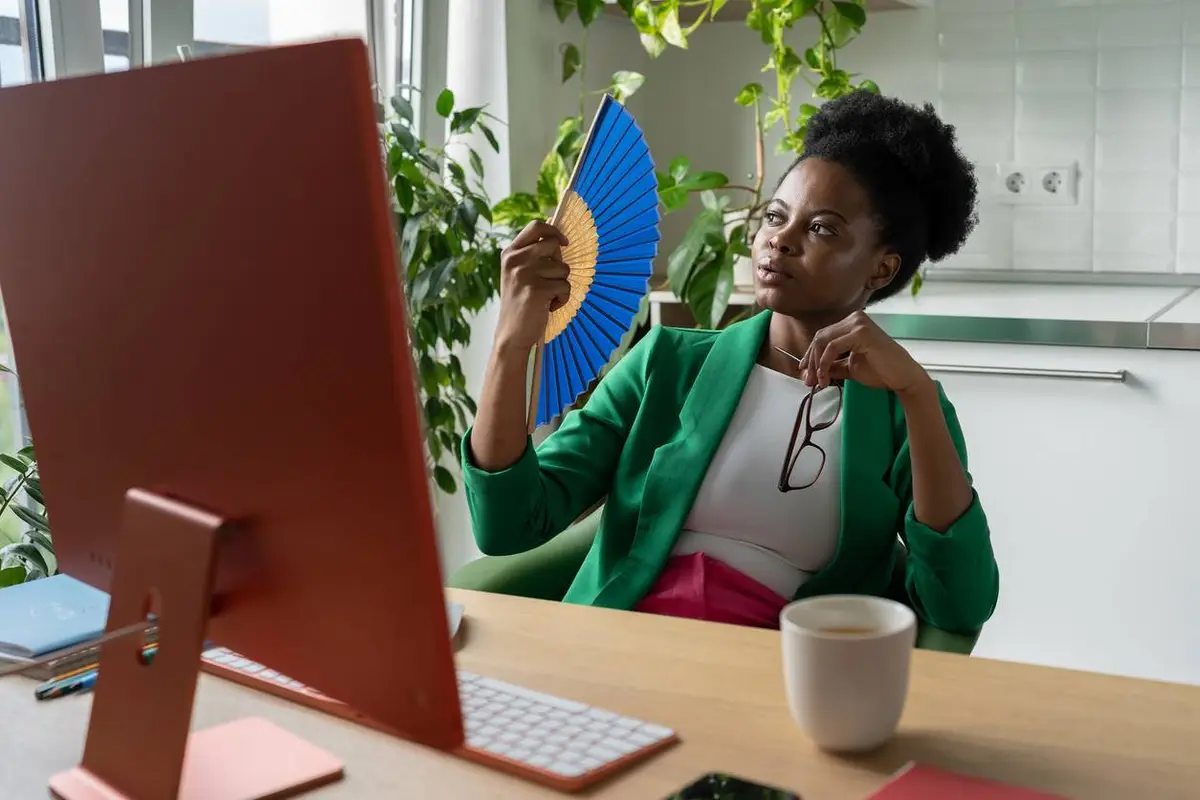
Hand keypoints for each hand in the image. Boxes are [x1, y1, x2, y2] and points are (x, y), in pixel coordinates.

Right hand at [494, 220, 571, 354]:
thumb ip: (533, 255)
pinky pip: (565, 286)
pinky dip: (562, 299)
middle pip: (553, 246)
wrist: (511, 334)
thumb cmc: (520, 303)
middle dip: (559, 264)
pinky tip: (548, 306)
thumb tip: (558, 236)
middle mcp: (515, 260)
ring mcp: (525, 274)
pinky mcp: (537, 290)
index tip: (564, 243)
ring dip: (560, 285)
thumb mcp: (519, 273)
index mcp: (510, 252)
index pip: (536, 226)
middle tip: (548, 281)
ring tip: (545, 297)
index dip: (554, 231)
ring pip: (563, 268)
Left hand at [799, 311, 932, 398]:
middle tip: (809, 382)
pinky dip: (824, 363)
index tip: (804, 372)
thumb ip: (830, 365)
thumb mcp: (848, 367)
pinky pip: (833, 347)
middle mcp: (854, 318)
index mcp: (851, 323)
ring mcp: (858, 323)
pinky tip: (826, 378)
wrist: (903, 377)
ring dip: (816, 364)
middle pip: (820, 337)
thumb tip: (807, 371)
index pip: (822, 336)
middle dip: (810, 361)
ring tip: (819, 382)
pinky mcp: (862, 333)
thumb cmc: (880, 371)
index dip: (809, 354)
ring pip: (823, 341)